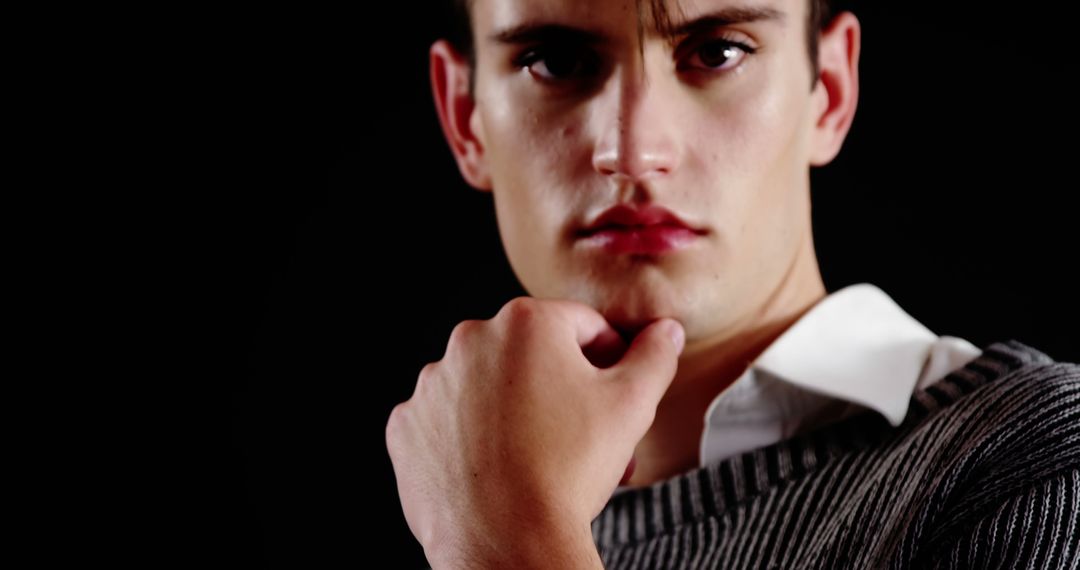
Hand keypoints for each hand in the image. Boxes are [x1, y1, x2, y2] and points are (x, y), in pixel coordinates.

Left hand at [385, 297, 684, 567]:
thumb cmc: (568, 471)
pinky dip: (471, 437)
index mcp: (525, 322)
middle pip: (532, 357)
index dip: (609, 361)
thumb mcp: (632, 405)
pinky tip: (498, 467)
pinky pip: (448, 420)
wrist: (507, 540)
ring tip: (544, 457)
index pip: (582, 326)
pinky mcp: (407, 425)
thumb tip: (664, 331)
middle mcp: (469, 341)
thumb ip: (653, 356)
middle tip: (586, 436)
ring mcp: (432, 384)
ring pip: (488, 387)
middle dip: (563, 390)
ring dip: (516, 410)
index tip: (613, 395)